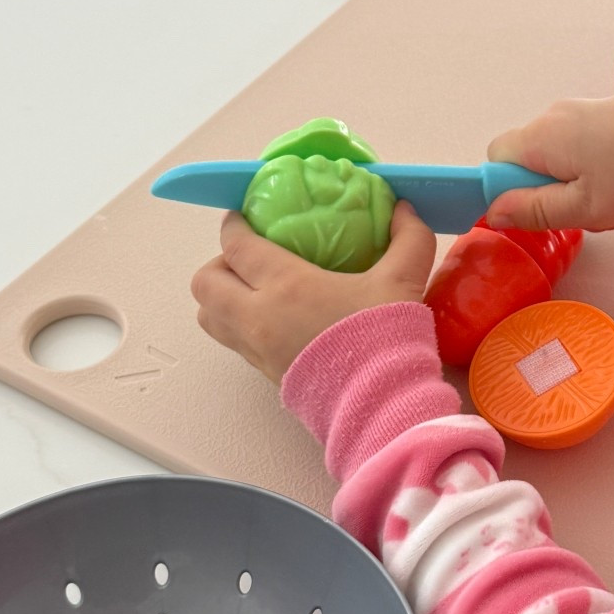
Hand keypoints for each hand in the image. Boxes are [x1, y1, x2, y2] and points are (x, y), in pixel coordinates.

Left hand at [191, 202, 436, 385]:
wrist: (382, 404)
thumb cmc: (386, 339)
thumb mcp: (402, 281)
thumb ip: (407, 239)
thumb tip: (403, 209)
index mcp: (285, 285)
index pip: (236, 246)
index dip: (233, 226)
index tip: (241, 218)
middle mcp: (259, 316)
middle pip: (205, 282)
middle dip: (219, 263)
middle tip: (246, 256)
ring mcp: (257, 349)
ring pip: (209, 317)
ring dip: (220, 299)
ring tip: (251, 289)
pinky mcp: (265, 373)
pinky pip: (233, 342)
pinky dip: (238, 325)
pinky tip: (273, 319)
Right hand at [487, 86, 613, 233]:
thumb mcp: (585, 206)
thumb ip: (535, 211)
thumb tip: (493, 212)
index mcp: (540, 140)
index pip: (497, 164)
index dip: (513, 195)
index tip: (545, 215)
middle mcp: (559, 123)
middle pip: (547, 176)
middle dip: (582, 208)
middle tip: (613, 218)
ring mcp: (591, 121)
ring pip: (587, 177)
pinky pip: (613, 165)